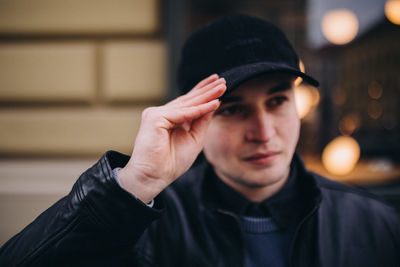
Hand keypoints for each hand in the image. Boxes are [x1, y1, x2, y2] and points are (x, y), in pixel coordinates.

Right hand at [118, 74, 225, 202]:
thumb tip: (214, 103)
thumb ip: (202, 121)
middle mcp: (161, 114)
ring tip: (221, 86)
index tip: (218, 84)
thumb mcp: (194, 139)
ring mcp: (156, 114)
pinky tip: (214, 103)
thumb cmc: (171, 162)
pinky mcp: (154, 118)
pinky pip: (182, 113)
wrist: (154, 177)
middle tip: (222, 79)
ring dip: (206, 94)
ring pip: (186, 103)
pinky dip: (200, 109)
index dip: (203, 92)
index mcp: (169, 119)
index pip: (188, 102)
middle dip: (206, 89)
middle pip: (188, 99)